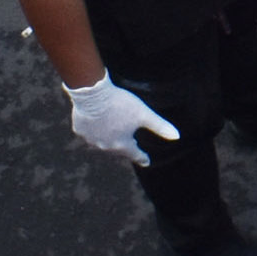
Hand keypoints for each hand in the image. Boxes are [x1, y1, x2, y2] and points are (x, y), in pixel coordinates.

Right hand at [66, 76, 181, 163]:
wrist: (93, 94)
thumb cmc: (120, 104)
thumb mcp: (143, 114)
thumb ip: (159, 126)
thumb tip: (177, 137)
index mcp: (122, 145)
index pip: (136, 155)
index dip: (142, 157)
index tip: (146, 161)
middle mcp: (105, 147)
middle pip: (118, 149)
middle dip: (125, 147)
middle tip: (130, 143)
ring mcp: (91, 139)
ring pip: (102, 142)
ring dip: (108, 138)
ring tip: (113, 132)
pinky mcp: (80, 130)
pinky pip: (89, 133)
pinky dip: (94, 130)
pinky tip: (97, 123)